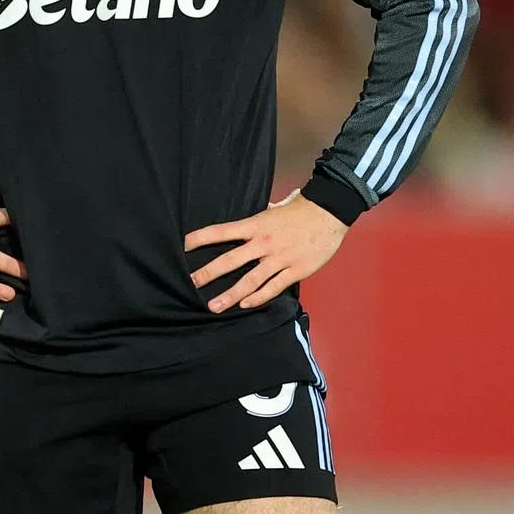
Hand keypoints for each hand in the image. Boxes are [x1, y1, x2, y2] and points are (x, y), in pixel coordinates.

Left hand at [185, 190, 347, 312]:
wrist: (330, 211)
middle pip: (230, 260)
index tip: (183, 246)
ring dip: (230, 295)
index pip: (222, 232)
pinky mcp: (295, 270)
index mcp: (257, 225)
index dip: (201, 238)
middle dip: (208, 273)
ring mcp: (279, 258)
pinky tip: (246, 305)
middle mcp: (263, 243)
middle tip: (190, 283)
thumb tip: (252, 219)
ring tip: (213, 306)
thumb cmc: (302, 207)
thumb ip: (261, 217)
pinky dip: (258, 298)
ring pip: (249, 281)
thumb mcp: (276, 208)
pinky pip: (273, 287)